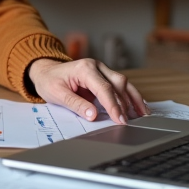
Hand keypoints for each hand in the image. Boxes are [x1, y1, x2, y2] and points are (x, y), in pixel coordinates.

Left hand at [28, 58, 148, 124]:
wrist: (45, 71)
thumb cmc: (49, 81)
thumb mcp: (57, 94)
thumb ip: (76, 104)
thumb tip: (93, 115)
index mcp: (84, 68)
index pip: (104, 88)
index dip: (113, 105)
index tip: (120, 119)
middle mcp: (96, 66)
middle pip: (118, 84)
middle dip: (125, 104)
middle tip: (129, 122)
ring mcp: (101, 69)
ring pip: (123, 83)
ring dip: (133, 99)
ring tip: (142, 115)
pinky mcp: (104, 75)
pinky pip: (120, 85)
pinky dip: (130, 96)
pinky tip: (139, 106)